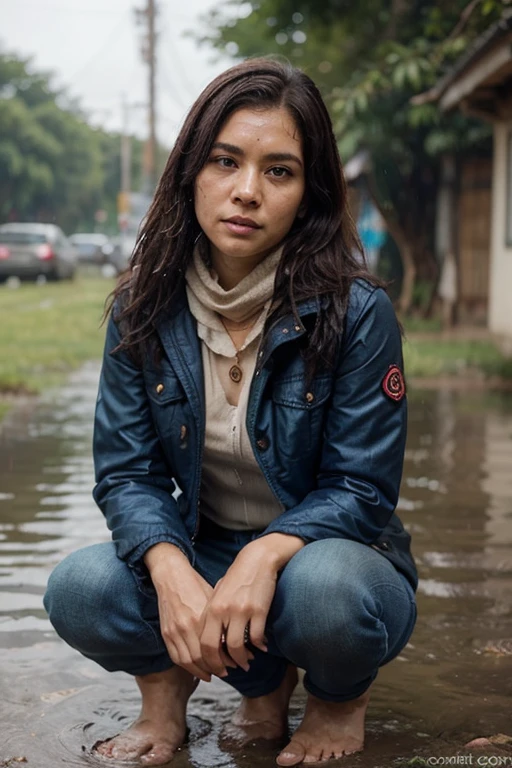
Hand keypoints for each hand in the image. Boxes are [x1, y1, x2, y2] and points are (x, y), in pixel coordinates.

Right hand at [144, 543, 234, 681]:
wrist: (171, 575)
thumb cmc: (195, 584)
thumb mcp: (212, 599)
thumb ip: (220, 619)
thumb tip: (237, 637)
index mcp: (201, 617)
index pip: (216, 647)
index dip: (227, 658)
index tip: (236, 662)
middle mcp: (187, 627)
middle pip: (203, 658)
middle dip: (217, 668)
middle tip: (227, 671)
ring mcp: (174, 631)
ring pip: (189, 662)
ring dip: (202, 671)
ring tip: (213, 674)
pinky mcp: (166, 633)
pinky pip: (176, 657)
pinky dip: (188, 667)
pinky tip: (197, 670)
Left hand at [200, 533, 304, 675]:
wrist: (257, 559)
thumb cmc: (238, 577)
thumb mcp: (219, 594)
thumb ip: (213, 615)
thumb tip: (213, 639)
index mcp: (211, 608)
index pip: (203, 643)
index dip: (208, 661)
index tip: (215, 668)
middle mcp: (223, 611)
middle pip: (215, 648)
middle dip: (221, 666)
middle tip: (228, 673)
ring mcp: (241, 611)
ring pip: (237, 646)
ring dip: (242, 660)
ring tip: (246, 663)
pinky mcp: (258, 610)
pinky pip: (256, 637)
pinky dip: (259, 646)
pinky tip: (262, 647)